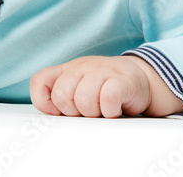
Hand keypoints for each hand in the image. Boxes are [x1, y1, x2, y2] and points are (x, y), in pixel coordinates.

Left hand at [30, 55, 182, 117]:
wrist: (142, 79)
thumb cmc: (106, 88)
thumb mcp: (79, 90)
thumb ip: (62, 98)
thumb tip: (51, 115)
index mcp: (67, 70)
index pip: (40, 81)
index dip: (43, 101)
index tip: (56, 112)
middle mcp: (81, 67)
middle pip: (62, 95)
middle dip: (73, 111)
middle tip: (88, 111)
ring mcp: (101, 71)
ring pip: (84, 99)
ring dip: (94, 112)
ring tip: (102, 110)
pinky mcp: (121, 80)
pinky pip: (107, 99)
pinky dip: (110, 111)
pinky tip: (114, 109)